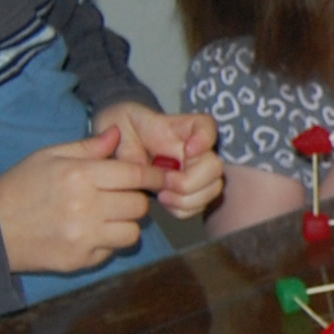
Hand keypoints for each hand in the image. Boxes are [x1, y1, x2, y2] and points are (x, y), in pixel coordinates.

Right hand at [0, 127, 156, 273]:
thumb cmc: (21, 186)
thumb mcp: (50, 156)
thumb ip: (88, 147)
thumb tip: (118, 134)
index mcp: (79, 176)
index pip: (134, 174)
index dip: (154, 175)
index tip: (162, 176)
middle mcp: (86, 207)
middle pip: (139, 205)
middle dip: (136, 199)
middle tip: (121, 196)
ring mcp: (84, 237)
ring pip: (132, 232)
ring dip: (125, 223)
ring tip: (106, 215)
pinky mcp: (80, 260)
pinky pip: (112, 251)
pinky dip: (107, 242)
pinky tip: (88, 232)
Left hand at [96, 102, 223, 219]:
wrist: (121, 149)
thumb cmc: (124, 131)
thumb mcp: (118, 124)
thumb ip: (127, 142)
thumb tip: (141, 165)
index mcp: (180, 128)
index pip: (206, 126)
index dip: (204, 139)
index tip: (188, 150)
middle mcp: (196, 150)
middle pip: (215, 166)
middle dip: (192, 181)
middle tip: (166, 182)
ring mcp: (197, 172)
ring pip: (212, 189)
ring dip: (188, 199)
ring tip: (162, 195)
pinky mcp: (192, 192)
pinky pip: (198, 206)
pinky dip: (182, 209)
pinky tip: (165, 201)